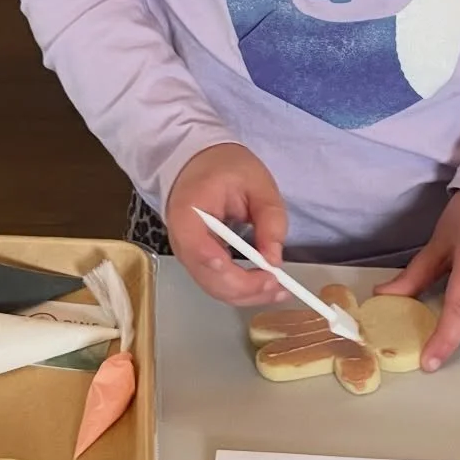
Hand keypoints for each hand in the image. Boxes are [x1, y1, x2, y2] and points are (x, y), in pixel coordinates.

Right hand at [165, 143, 291, 306]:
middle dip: (245, 288)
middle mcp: (180, 239)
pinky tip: (264, 287)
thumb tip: (274, 260)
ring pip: (213, 287)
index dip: (223, 266)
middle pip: (208, 277)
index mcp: (188, 211)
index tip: (257, 272)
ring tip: (279, 290)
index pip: (197, 247)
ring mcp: (187, 253)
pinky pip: (217, 284)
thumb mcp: (257, 183)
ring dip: (247, 295)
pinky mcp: (197, 261)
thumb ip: (270, 219)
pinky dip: (241, 291)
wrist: (199, 164)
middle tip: (278, 285)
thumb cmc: (225, 168)